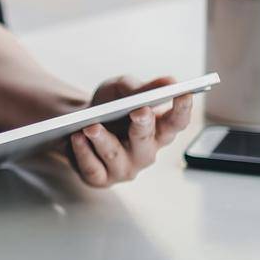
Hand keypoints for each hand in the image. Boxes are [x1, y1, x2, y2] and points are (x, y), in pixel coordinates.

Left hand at [66, 75, 194, 187]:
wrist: (76, 123)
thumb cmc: (108, 106)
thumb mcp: (121, 89)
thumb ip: (142, 87)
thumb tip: (170, 81)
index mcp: (158, 130)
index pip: (177, 123)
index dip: (182, 110)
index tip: (183, 93)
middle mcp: (145, 153)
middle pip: (147, 142)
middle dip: (144, 126)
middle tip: (140, 111)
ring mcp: (124, 168)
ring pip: (115, 155)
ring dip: (103, 140)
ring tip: (91, 126)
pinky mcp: (100, 178)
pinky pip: (93, 168)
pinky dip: (83, 152)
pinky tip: (77, 138)